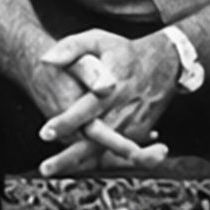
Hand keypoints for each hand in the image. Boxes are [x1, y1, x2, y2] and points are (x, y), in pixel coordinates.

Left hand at [32, 27, 176, 179]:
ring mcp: (132, 124)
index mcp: (113, 86)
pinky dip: (95, 160)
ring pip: (104, 151)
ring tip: (52, 169)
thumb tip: (45, 59)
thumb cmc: (125, 52)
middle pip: (95, 140)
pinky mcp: (138, 132)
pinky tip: (72, 164)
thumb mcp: (98, 39)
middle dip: (70, 156)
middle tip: (45, 168)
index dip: (67, 122)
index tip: (45, 133)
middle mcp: (123, 110)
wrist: (165, 63)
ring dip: (79, 163)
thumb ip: (71, 48)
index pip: (87, 109)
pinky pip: (114, 152)